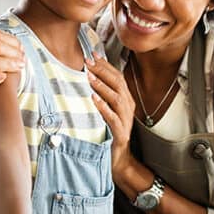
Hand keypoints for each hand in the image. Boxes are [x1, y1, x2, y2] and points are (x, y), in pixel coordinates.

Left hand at [86, 53, 135, 176]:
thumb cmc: (107, 132)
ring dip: (102, 86)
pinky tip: (93, 99)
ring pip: (117, 98)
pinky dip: (104, 107)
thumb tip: (85, 75)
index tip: (91, 54)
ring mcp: (126, 120)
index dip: (105, 64)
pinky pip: (113, 118)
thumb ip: (99, 95)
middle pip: (118, 83)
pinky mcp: (121, 134)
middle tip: (88, 61)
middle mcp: (128, 107)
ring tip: (89, 77)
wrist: (117, 159)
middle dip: (102, 71)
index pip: (117, 76)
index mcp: (125, 99)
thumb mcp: (104, 110)